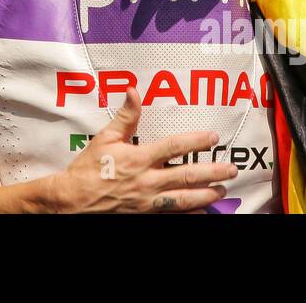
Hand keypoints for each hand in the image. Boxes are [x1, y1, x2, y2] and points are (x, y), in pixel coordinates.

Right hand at [48, 89, 236, 212]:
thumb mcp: (104, 137)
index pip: (175, 147)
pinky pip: (173, 215)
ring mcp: (148, 201)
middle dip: (212, 172)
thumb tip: (133, 90)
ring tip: (221, 190)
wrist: (73, 200)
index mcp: (139, 158)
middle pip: (187, 175)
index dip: (196, 141)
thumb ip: (125, 116)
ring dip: (206, 194)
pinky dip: (190, 214)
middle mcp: (147, 180)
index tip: (213, 137)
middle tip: (231, 169)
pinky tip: (203, 212)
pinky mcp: (145, 215)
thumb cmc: (89, 168)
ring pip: (184, 199)